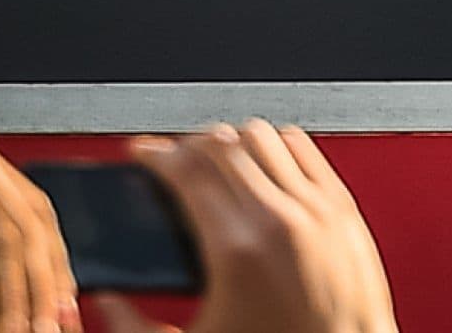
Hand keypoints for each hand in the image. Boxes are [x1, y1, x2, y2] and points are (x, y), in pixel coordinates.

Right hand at [102, 125, 394, 332]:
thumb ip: (136, 329)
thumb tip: (109, 301)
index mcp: (236, 251)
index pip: (186, 172)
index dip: (157, 155)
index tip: (143, 154)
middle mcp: (278, 219)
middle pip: (220, 145)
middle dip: (188, 147)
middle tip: (172, 163)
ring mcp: (315, 207)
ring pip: (262, 136)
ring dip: (232, 142)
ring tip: (214, 163)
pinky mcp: (342, 206)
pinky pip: (303, 148)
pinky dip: (276, 146)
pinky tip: (262, 164)